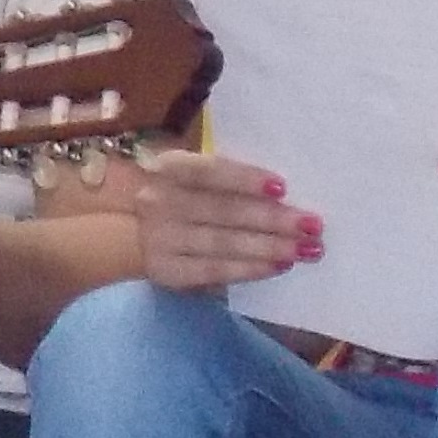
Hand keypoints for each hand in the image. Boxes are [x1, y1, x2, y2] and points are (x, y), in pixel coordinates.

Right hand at [126, 145, 319, 291]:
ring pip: (223, 243)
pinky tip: (276, 266)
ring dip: (269, 247)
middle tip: (313, 225)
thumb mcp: (187, 173)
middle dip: (273, 219)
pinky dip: (248, 269)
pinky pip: (213, 270)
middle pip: (224, 211)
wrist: (124, 228)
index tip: (282, 188)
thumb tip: (281, 193)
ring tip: (305, 249)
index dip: (245, 179)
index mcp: (169, 167)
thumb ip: (222, 178)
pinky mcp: (166, 271)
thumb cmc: (175, 194)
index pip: (210, 171)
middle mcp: (160, 201)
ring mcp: (161, 238)